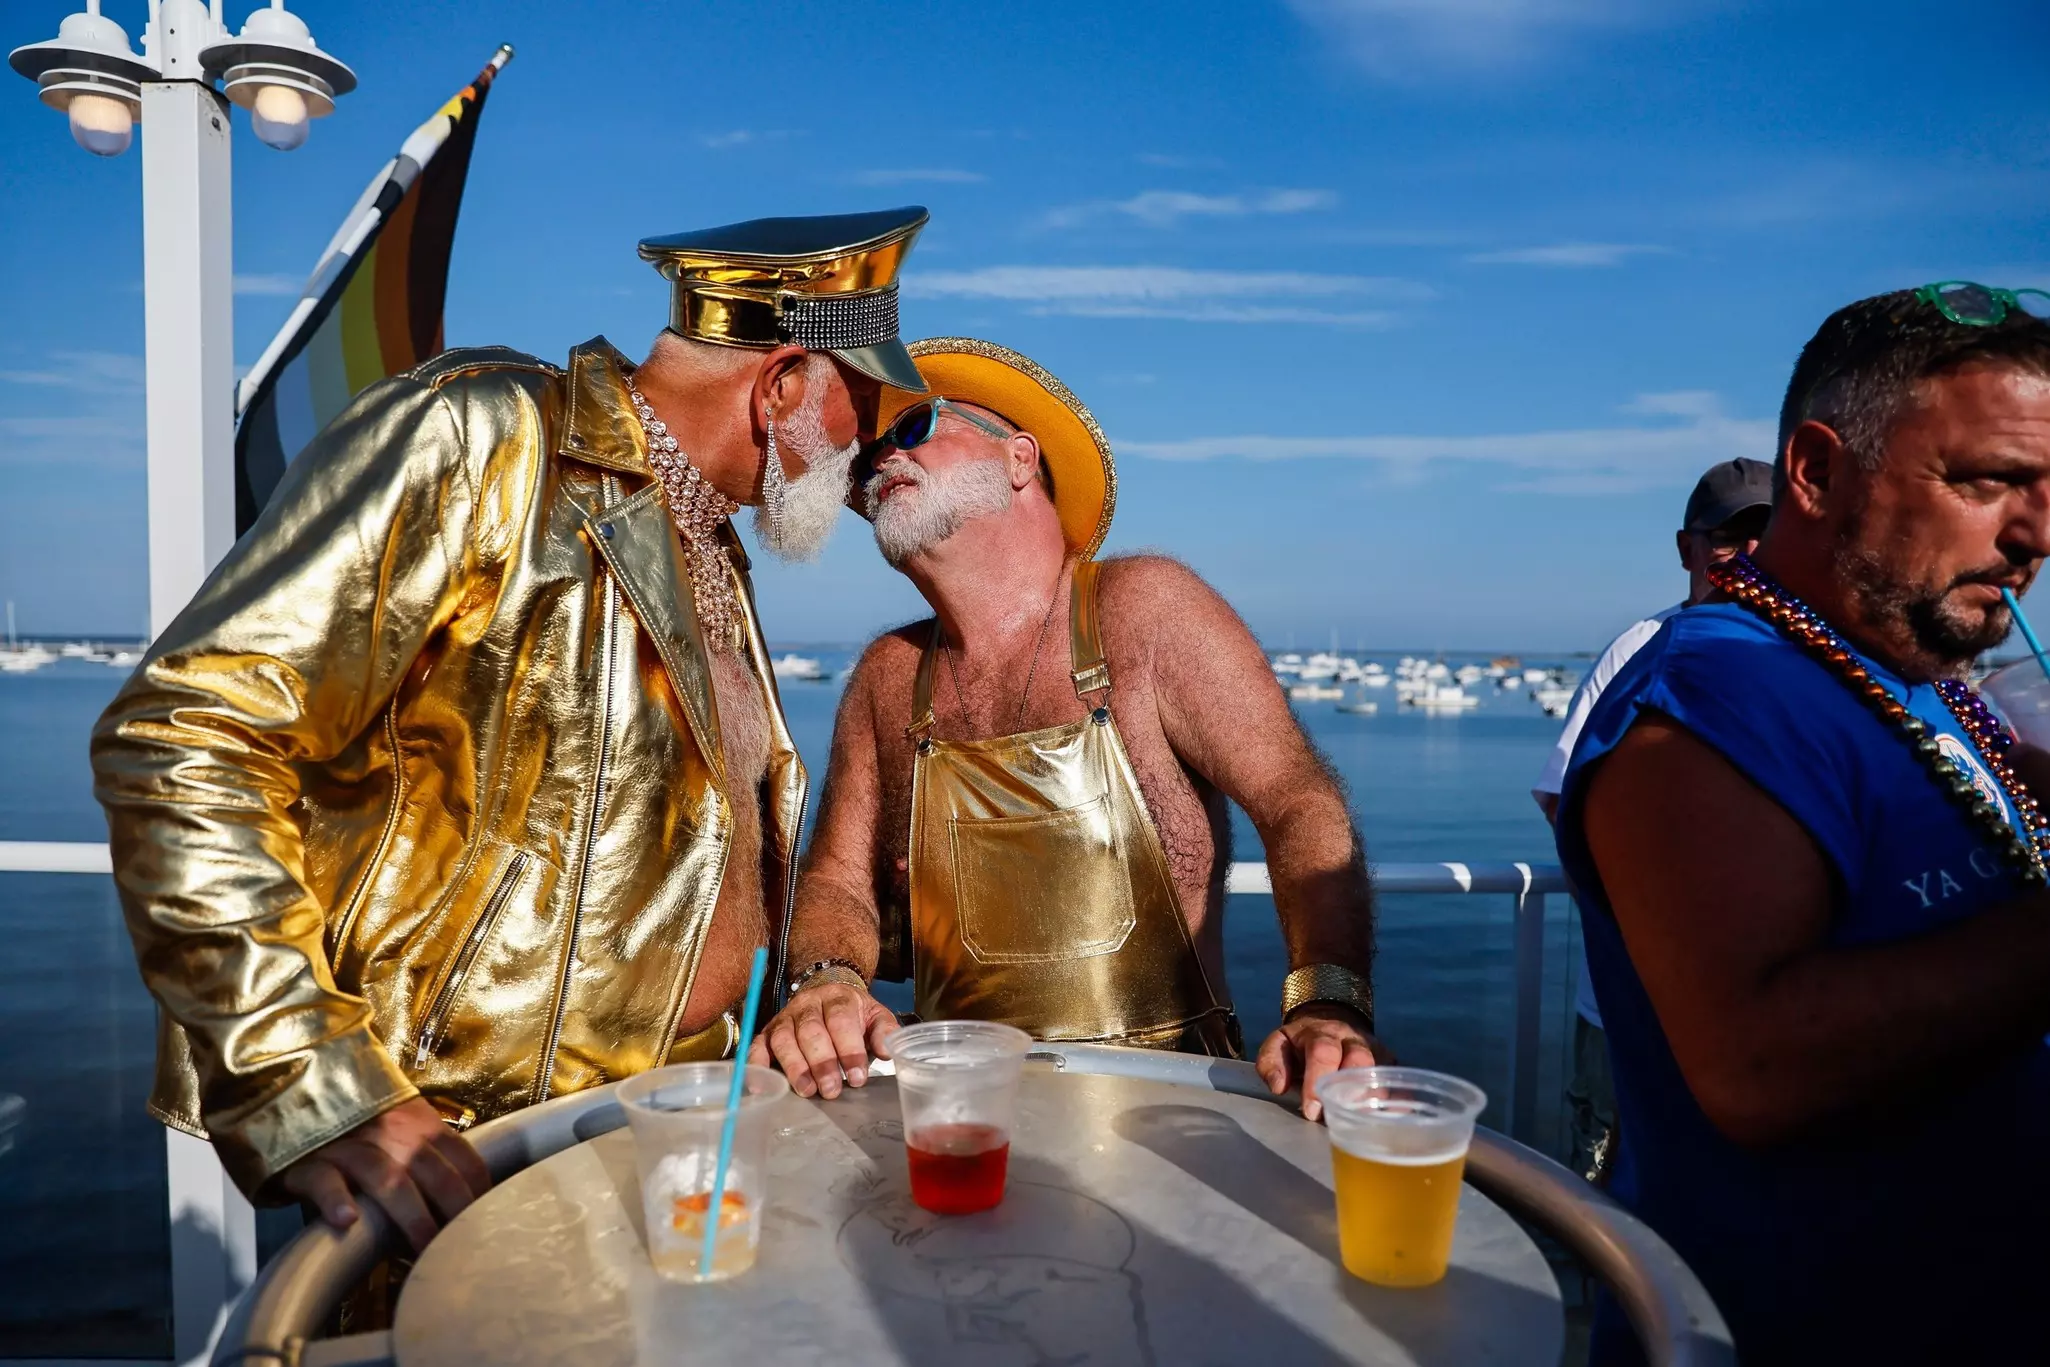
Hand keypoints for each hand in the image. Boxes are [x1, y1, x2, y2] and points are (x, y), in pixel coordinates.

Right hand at [277, 1096, 491, 1252]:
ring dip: (411, 1215)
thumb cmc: (363, 1129)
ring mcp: (352, 1147)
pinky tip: (349, 1221)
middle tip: (461, 1248)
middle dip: (453, 1212)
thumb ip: (435, 1157)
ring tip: (423, 1248)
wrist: (299, 1100)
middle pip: (434, 1173)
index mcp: (424, 1125)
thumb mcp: (406, 1129)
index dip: (478, 1196)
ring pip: (388, 1179)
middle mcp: (394, 1133)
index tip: (483, 1226)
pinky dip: (337, 1199)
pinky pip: (326, 1180)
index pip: (465, 1161)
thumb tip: (473, 1200)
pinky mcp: (311, 1163)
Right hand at [750, 980, 898, 1099]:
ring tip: (807, 1091)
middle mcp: (808, 1005)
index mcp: (837, 999)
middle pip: (811, 1031)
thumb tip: (887, 1051)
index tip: (858, 1077)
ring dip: (795, 1067)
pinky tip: (761, 1085)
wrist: (827, 991)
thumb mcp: (875, 1015)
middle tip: (832, 1090)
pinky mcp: (767, 1033)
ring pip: (784, 1040)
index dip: (849, 1050)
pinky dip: (756, 1066)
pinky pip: (757, 1047)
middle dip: (822, 1063)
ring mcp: (785, 1018)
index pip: (841, 1022)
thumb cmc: (853, 1014)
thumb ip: (884, 1031)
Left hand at [1256, 1006, 1390, 1122]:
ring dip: (1376, 1098)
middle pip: (1359, 1059)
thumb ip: (1271, 1062)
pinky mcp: (1390, 1064)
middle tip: (1344, 1117)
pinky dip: (1399, 1101)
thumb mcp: (1278, 1043)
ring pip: (1382, 1071)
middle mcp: (1353, 1039)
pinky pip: (1399, 1082)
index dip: (1318, 1080)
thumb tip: (1278, 1086)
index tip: (1311, 1110)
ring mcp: (1376, 1050)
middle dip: (1352, 1089)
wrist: (1331, 1019)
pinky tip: (1395, 1120)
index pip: (1322, 1051)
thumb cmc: (1301, 1042)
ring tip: (1368, 1124)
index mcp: (1323, 1033)